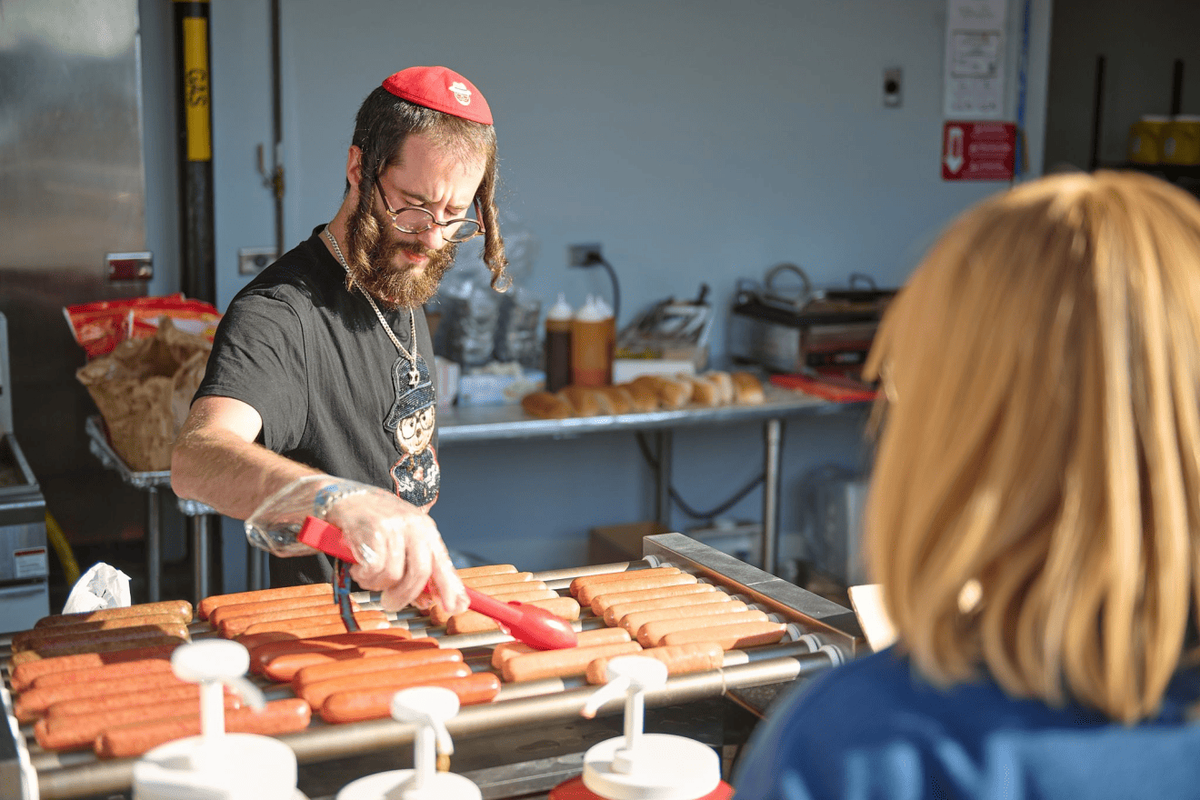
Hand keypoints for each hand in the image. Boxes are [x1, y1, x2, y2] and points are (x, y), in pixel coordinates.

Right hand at [321, 486, 466, 613]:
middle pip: (420, 572)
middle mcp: (414, 525)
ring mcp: (393, 527)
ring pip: (393, 575)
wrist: (344, 498)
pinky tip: (358, 567)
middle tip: (390, 604)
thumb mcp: (402, 540)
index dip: (449, 588)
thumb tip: (429, 602)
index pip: (443, 563)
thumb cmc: (375, 524)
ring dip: (376, 584)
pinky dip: (363, 576)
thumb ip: (416, 568)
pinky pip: (373, 569)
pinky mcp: (372, 531)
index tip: (453, 608)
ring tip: (367, 575)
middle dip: (405, 595)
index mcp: (426, 529)